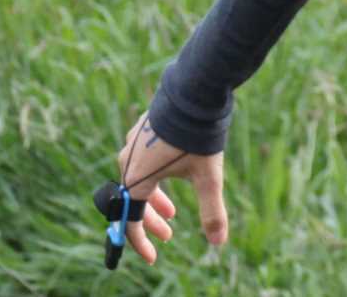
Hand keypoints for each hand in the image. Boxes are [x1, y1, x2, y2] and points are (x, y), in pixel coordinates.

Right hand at [108, 112, 226, 265]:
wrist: (196, 90)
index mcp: (136, 177)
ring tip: (172, 211)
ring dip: (154, 200)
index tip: (153, 255)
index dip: (140, 241)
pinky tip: (171, 177)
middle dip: (151, 221)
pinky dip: (154, 179)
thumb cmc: (199, 136)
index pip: (129, 219)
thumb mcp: (208, 177)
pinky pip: (142, 162)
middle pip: (133, 200)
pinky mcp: (143, 128)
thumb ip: (211, 211)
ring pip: (139, 180)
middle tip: (169, 235)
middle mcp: (128, 160)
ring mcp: (133, 142)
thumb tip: (219, 242)